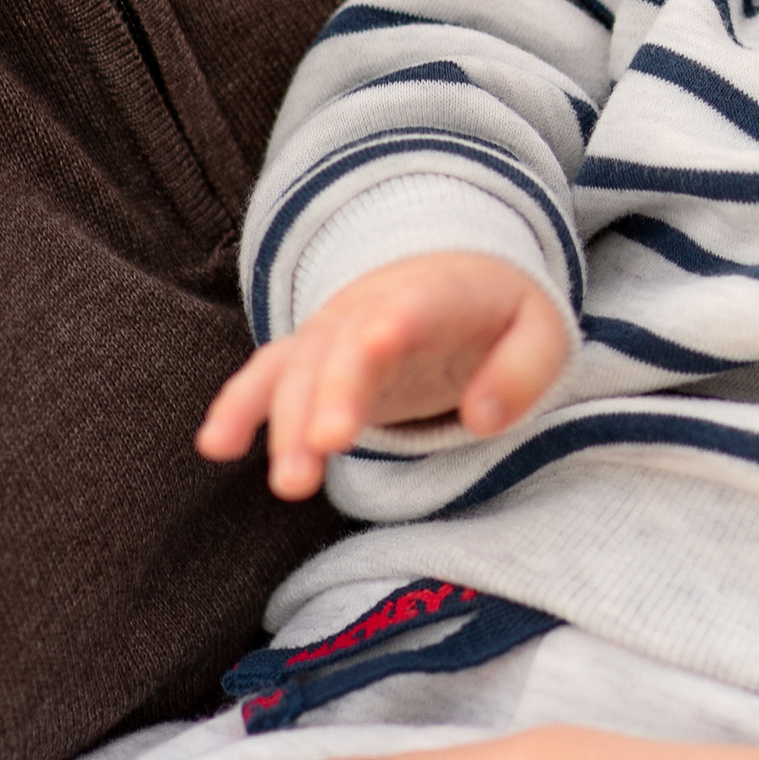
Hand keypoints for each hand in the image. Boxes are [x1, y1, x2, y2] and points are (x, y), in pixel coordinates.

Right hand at [195, 249, 569, 498]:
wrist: (454, 275)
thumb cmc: (502, 316)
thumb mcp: (543, 333)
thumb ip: (521, 373)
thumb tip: (481, 418)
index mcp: (438, 294)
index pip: (411, 308)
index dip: (390, 326)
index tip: (376, 345)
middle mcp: (372, 309)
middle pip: (343, 350)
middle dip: (330, 395)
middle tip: (324, 449)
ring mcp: (334, 332)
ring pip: (299, 371)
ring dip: (286, 423)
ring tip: (290, 484)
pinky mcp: (312, 360)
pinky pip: (267, 377)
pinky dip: (239, 407)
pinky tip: (216, 446)